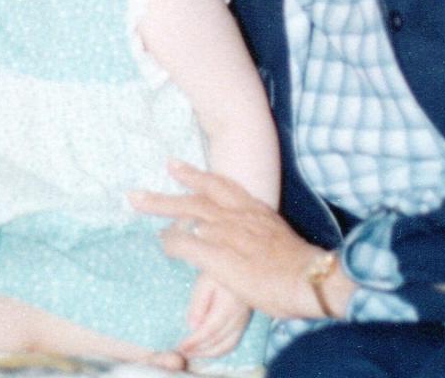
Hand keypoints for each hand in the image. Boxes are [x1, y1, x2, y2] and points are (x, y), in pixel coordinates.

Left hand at [131, 160, 353, 319]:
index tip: (176, 166)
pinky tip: (162, 242)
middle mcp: (237, 215)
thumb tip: (252, 242)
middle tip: (154, 174)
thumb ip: (260, 235)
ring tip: (137, 200)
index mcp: (254, 209)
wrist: (307, 277)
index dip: (197, 175)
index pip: (221, 184)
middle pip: (198, 193)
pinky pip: (185, 244)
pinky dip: (171, 242)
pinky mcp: (217, 255)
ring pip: (186, 212)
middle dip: (174, 183)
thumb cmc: (299, 265)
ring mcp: (225, 233)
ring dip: (160, 206)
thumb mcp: (277, 238)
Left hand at [178, 272, 249, 361]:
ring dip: (209, 353)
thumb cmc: (221, 265)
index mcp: (227, 306)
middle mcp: (238, 317)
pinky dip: (220, 350)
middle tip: (183, 352)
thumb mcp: (205, 280)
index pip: (209, 331)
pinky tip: (209, 348)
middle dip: (199, 351)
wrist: (242, 260)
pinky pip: (234, 341)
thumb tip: (193, 326)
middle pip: (218, 342)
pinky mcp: (245, 320)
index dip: (194, 342)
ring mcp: (244, 320)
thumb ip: (199, 302)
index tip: (180, 347)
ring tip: (193, 353)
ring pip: (227, 345)